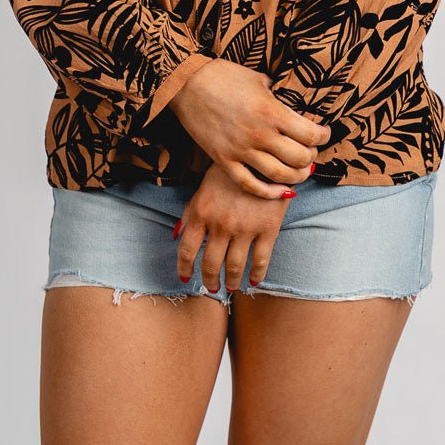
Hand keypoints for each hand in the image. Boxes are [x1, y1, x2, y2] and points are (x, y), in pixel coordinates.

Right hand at [168, 60, 330, 197]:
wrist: (187, 83)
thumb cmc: (224, 75)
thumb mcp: (259, 79)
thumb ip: (278, 96)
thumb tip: (294, 106)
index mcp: (271, 111)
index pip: (311, 134)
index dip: (323, 135)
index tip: (324, 132)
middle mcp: (259, 134)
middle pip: (299, 158)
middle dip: (311, 156)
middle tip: (311, 150)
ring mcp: (240, 150)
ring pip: (279, 175)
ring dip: (296, 176)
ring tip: (300, 170)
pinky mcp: (223, 160)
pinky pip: (250, 185)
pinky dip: (269, 192)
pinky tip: (280, 189)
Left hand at [173, 160, 291, 291]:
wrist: (264, 156)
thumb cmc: (230, 171)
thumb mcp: (204, 186)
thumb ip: (190, 211)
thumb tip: (176, 236)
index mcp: (202, 212)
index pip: (187, 250)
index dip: (184, 268)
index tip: (185, 278)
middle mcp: (221, 224)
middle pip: (211, 264)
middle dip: (209, 280)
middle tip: (211, 287)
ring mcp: (245, 228)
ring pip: (234, 267)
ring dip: (232, 281)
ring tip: (232, 287)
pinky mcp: (268, 229)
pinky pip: (260, 260)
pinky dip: (256, 275)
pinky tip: (254, 281)